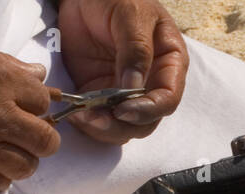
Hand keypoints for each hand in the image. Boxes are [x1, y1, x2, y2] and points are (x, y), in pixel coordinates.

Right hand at [0, 29, 57, 192]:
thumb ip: (7, 65)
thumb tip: (39, 76)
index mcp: (0, 81)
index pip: (45, 102)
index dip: (38, 104)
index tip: (27, 105)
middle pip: (46, 141)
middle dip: (41, 137)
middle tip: (27, 132)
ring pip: (26, 167)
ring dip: (22, 159)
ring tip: (7, 149)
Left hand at [56, 0, 187, 144]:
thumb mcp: (130, 15)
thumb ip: (136, 49)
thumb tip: (135, 87)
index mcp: (169, 64)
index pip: (168, 99)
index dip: (148, 110)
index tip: (123, 111)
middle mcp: (152, 83)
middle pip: (147, 121)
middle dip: (122, 125)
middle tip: (96, 118)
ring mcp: (126, 92)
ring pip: (125, 127)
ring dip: (105, 128)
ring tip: (82, 117)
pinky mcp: (101, 94)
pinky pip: (101, 118)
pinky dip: (89, 123)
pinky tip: (75, 114)